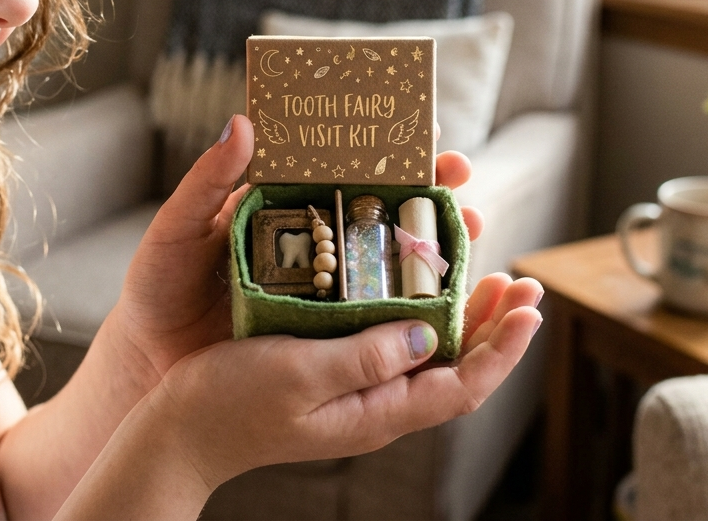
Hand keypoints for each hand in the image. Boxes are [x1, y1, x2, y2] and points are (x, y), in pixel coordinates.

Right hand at [87, 302, 542, 515]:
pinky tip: (411, 285)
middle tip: (521, 280)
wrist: (178, 432)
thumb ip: (366, 355)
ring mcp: (355, 391)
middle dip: (494, 326)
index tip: (529, 306)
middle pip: (455, 368)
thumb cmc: (229, 404)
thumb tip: (429, 335)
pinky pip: (392, 343)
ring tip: (487, 276)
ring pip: (428, 355)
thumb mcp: (299, 373)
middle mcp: (376, 405)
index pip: (462, 386)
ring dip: (462, 316)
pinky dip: (415, 311)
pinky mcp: (332, 373)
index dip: (502, 348)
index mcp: (376, 411)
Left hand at [104, 116, 488, 390]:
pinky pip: (379, 312)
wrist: (149, 359)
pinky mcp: (327, 331)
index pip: (344, 164)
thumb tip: (242, 122)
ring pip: (392, 257)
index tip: (425, 131)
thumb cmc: (159, 286)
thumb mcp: (177, 230)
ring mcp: (324, 286)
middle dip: (429, 188)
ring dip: (436, 241)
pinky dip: (417, 301)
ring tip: (469, 227)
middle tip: (459, 176)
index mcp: (283, 203)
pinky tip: (448, 294)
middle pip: (383, 206)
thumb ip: (207, 182)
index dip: (387, 147)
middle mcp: (312, 240)